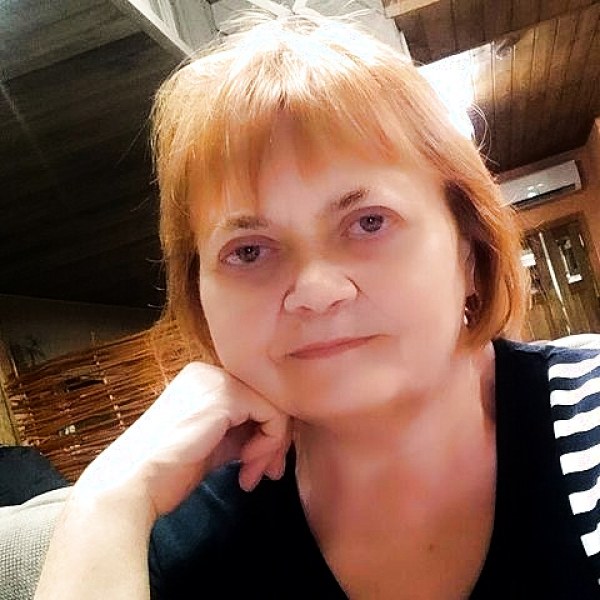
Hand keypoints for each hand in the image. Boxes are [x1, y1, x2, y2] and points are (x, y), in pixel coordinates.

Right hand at [72, 362, 290, 518]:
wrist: (132, 485)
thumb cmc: (166, 472)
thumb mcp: (212, 443)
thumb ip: (239, 430)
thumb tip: (276, 434)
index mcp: (202, 379)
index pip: (253, 399)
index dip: (265, 435)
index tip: (257, 468)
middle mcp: (209, 372)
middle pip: (266, 400)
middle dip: (272, 442)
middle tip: (264, 474)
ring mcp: (216, 380)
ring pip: (273, 407)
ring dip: (271, 447)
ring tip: (252, 476)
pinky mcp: (225, 396)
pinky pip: (272, 414)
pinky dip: (270, 444)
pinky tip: (246, 466)